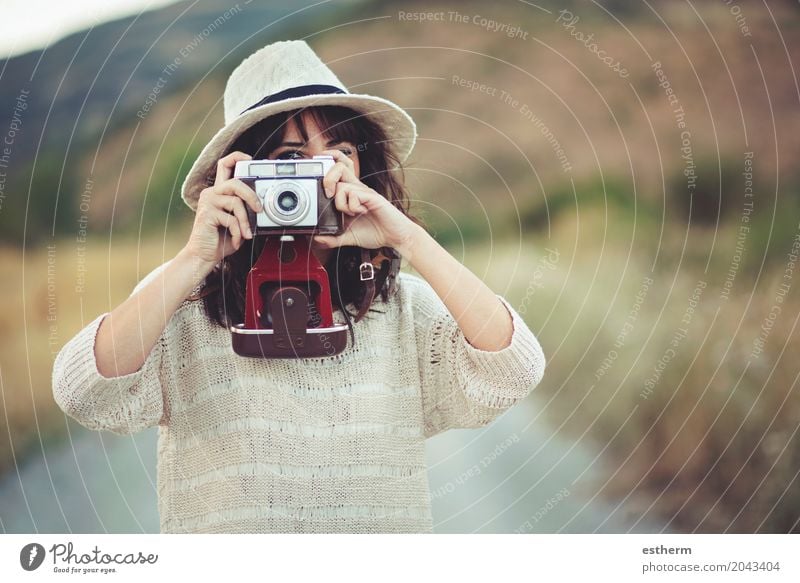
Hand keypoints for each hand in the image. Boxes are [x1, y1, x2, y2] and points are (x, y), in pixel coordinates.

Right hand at [182, 151, 262, 271]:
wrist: (204, 255)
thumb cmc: (222, 239)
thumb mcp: (238, 221)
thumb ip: (246, 210)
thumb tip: (262, 206)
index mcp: (219, 191)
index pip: (224, 165)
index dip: (237, 157)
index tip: (251, 160)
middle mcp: (212, 193)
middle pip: (235, 183)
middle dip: (252, 196)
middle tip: (259, 210)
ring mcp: (208, 202)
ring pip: (236, 202)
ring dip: (245, 221)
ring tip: (246, 233)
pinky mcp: (206, 213)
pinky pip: (231, 219)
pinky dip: (238, 232)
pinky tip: (236, 240)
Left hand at [312, 149, 418, 254]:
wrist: (395, 238)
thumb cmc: (375, 233)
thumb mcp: (348, 237)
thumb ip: (332, 238)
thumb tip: (317, 239)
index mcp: (351, 194)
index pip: (338, 170)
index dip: (328, 164)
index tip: (316, 166)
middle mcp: (357, 189)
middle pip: (338, 167)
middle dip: (327, 179)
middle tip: (328, 196)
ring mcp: (364, 192)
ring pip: (342, 186)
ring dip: (340, 203)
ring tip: (350, 213)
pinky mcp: (372, 197)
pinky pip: (354, 194)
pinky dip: (352, 206)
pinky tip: (361, 213)